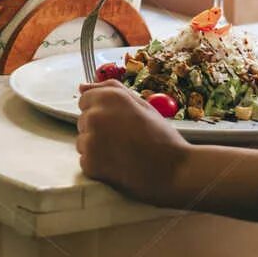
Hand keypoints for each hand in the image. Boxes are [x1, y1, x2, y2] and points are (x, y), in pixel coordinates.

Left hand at [76, 79, 190, 206]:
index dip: (101, 111)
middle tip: (124, 139)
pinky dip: (98, 165)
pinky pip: (85, 161)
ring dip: (96, 148)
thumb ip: (110, 90)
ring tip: (122, 153)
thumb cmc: (161, 138)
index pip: (85, 100)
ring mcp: (90, 140)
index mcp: (109, 97)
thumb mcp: (142, 105)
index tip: (116, 122)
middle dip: (98, 129)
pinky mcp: (89, 163)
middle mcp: (95, 115)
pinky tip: (118, 165)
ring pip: (83, 142)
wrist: (175, 170)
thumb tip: (82, 87)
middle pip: (83, 121)